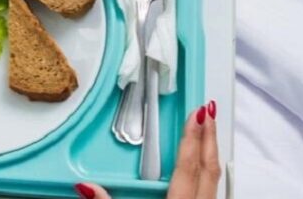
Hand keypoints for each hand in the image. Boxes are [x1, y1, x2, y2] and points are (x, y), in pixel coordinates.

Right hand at [75, 100, 219, 198]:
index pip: (188, 166)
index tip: (196, 114)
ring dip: (213, 153)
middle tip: (209, 111)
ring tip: (210, 133)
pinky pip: (214, 191)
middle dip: (209, 137)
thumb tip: (86, 186)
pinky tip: (207, 170)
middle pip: (209, 167)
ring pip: (216, 179)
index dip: (193, 138)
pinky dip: (211, 173)